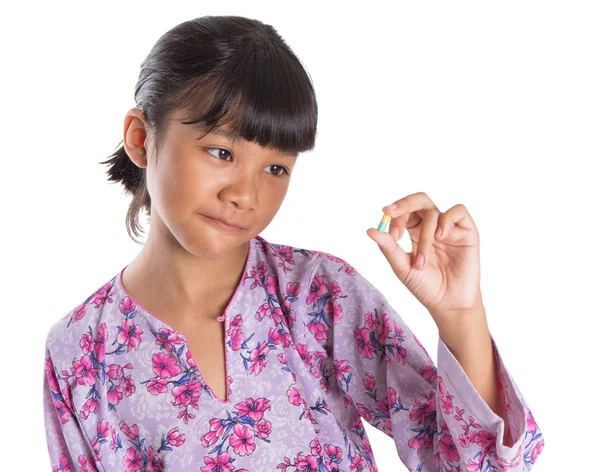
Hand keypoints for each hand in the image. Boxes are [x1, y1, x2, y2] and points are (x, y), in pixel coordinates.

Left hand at [366, 192, 482, 323]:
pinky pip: (458, 211)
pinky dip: (447, 219)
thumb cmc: (424, 286)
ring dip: (424, 235)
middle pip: (419, 200)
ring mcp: (450, 228)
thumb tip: (370, 230)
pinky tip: (440, 236)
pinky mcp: (467, 232)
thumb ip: (388, 247)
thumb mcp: (402, 267)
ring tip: (422, 261)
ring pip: (433, 213)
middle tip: (391, 212)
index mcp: (414, 231)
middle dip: (404, 204)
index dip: (395, 215)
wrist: (448, 304)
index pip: (404, 212)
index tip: (388, 230)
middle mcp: (432, 226)